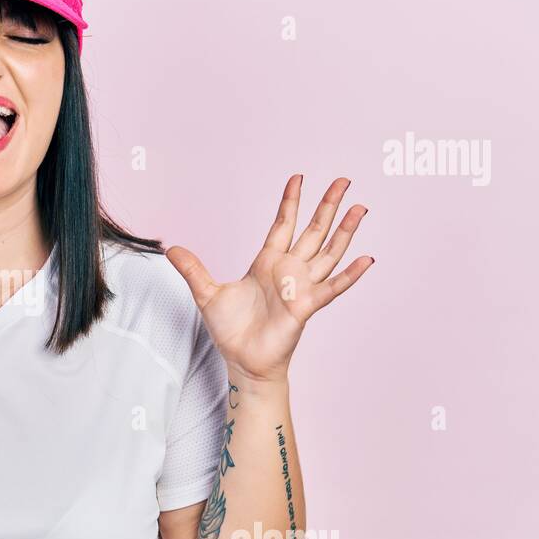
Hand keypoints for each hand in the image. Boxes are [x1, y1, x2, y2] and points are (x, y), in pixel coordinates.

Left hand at [166, 174, 372, 383]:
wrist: (242, 360)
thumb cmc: (231, 330)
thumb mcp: (206, 293)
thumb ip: (192, 269)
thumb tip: (171, 249)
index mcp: (267, 262)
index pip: (282, 224)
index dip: (291, 202)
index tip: (298, 178)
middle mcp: (288, 270)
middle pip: (313, 230)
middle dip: (327, 205)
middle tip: (343, 180)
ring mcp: (301, 287)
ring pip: (329, 252)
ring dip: (345, 231)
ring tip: (360, 208)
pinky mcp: (306, 306)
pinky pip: (333, 287)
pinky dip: (351, 274)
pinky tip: (367, 259)